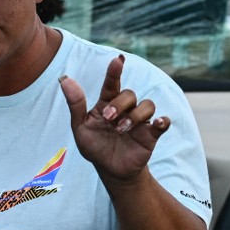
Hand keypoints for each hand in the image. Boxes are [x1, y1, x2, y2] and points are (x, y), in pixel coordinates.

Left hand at [59, 55, 167, 181]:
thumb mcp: (80, 127)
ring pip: (147, 105)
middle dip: (119, 105)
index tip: (117, 60)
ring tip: (122, 130)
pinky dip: (162, 121)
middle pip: (130, 94)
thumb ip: (75, 105)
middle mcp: (126, 109)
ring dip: (135, 115)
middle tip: (108, 119)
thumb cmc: (94, 146)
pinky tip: (158, 123)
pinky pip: (163, 122)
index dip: (115, 71)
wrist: (109, 169)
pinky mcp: (151, 135)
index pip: (112, 83)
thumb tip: (65, 79)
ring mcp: (139, 121)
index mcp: (107, 104)